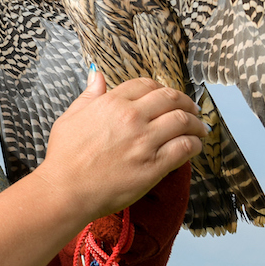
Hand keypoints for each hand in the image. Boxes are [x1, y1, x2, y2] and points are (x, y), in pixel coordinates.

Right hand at [34, 70, 205, 222]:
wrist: (65, 191)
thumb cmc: (64, 158)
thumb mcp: (70, 118)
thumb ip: (88, 95)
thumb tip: (96, 74)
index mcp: (111, 103)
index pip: (146, 85)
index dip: (160, 88)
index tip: (166, 96)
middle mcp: (131, 117)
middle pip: (170, 98)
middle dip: (186, 102)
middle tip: (192, 109)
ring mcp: (145, 141)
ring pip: (183, 121)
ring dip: (196, 123)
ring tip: (200, 128)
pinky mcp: (154, 165)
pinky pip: (185, 147)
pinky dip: (195, 144)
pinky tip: (195, 145)